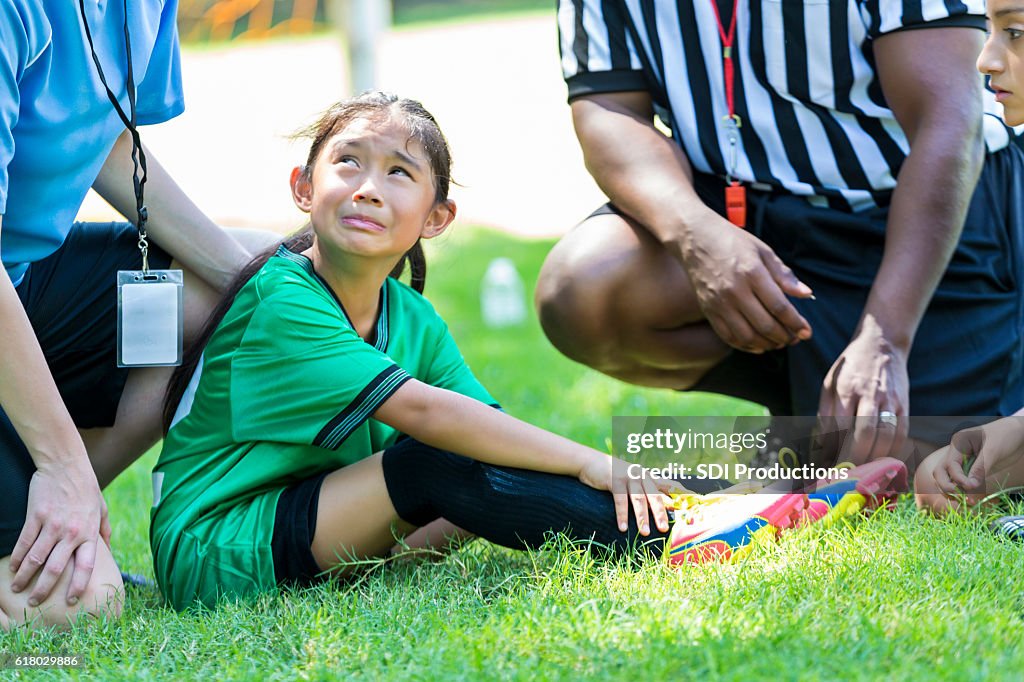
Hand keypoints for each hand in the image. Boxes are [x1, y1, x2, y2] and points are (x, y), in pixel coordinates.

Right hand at [8, 462, 109, 606]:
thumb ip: (105, 531)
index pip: (86, 566)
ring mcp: (52, 525)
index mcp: (89, 532)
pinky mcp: (35, 517)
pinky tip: (12, 568)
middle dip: (44, 589)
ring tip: (17, 588)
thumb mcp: (102, 509)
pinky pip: (24, 543)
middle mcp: (71, 532)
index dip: (78, 585)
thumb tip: (109, 550)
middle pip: (56, 569)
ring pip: (35, 559)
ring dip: (24, 577)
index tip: (70, 601)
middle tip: (34, 603)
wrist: (66, 465)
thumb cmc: (86, 487)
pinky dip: (16, 558)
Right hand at [577, 454, 673, 535]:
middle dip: (660, 513)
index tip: (693, 505)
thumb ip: (648, 490)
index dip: (681, 495)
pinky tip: (622, 527)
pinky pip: (620, 500)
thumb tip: (668, 505)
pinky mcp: (614, 480)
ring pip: (638, 500)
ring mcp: (628, 477)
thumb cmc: (615, 476)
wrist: (591, 462)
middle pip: (654, 496)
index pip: (669, 486)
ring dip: (642, 517)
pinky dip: (622, 515)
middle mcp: (641, 475)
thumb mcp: (633, 481)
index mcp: (648, 477)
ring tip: (645, 532)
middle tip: (664, 529)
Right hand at [679, 213, 813, 352]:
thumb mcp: (763, 251)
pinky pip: (728, 336)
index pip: (779, 306)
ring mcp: (719, 303)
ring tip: (778, 342)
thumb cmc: (733, 242)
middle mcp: (734, 291)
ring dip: (767, 345)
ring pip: (747, 336)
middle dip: (785, 336)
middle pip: (765, 325)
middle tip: (795, 339)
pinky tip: (757, 345)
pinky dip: (745, 346)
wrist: (696, 239)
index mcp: (752, 273)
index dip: (796, 323)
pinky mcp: (708, 310)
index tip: (806, 332)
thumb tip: (807, 294)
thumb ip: (784, 275)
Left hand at [818, 324, 908, 462]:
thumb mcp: (829, 383)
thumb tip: (821, 446)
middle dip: (856, 458)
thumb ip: (825, 413)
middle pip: (866, 433)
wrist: (882, 344)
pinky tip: (882, 461)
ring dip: (875, 459)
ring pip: (887, 436)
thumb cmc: (850, 368)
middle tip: (847, 474)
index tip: (829, 464)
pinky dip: (892, 451)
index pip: (841, 425)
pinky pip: (902, 433)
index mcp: (846, 388)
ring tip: (864, 471)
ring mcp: (890, 399)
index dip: (835, 448)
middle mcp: (870, 394)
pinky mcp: (905, 404)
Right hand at [933, 418, 1023, 502]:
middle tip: (962, 498)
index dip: (958, 478)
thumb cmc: (1005, 436)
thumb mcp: (993, 450)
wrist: (1017, 434)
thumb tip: (970, 487)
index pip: (950, 465)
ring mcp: (962, 462)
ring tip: (969, 502)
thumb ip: (980, 468)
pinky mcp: (970, 470)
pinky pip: (960, 483)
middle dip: (947, 487)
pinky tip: (972, 499)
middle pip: (940, 472)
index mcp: (958, 443)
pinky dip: (963, 492)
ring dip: (954, 492)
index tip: (970, 487)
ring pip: (947, 479)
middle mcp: (956, 453)